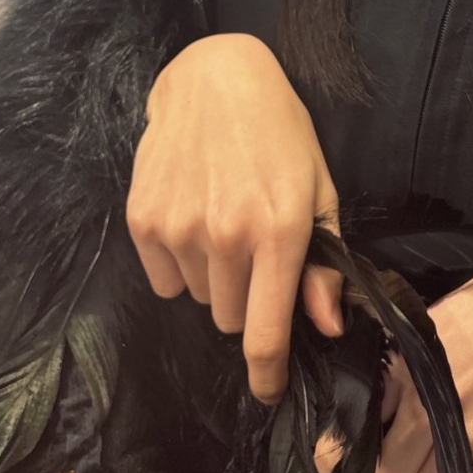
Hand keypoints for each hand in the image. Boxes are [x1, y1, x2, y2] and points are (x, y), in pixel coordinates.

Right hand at [126, 33, 345, 402]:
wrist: (215, 80)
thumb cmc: (279, 134)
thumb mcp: (318, 190)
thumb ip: (325, 263)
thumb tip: (328, 326)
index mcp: (280, 230)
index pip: (265, 332)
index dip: (267, 374)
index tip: (269, 393)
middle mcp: (228, 235)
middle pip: (230, 319)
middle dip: (245, 296)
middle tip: (252, 248)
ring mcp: (180, 227)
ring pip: (198, 298)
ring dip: (213, 276)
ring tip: (222, 220)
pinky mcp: (143, 219)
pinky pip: (163, 279)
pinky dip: (178, 262)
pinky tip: (192, 215)